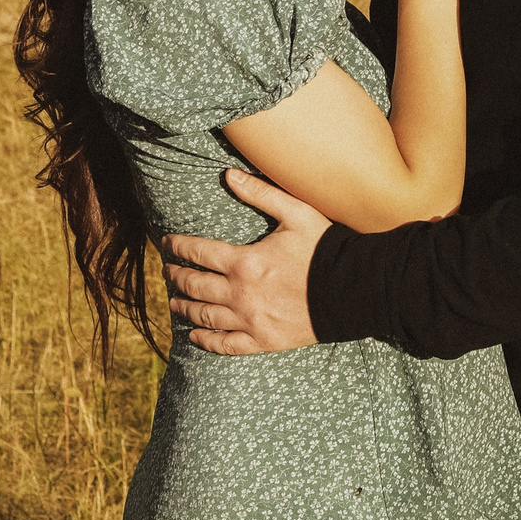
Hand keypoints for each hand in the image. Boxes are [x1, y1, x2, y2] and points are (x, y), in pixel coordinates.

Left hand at [163, 169, 326, 353]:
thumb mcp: (296, 213)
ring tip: (173, 302)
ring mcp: (250, 321)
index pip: (198, 252)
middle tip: (168, 271)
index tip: (166, 243)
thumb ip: (260, 193)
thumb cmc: (324, 248)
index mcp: (245, 262)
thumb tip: (228, 174)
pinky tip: (195, 336)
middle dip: (177, 276)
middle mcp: (240, 294)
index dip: (178, 247)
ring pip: (205, 316)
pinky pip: (226, 345)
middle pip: (195, 286)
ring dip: (184, 307)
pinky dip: (206, 341)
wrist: (353, 289)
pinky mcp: (263, 341)